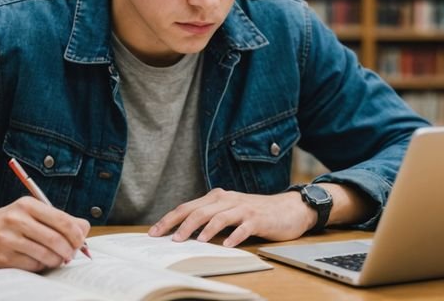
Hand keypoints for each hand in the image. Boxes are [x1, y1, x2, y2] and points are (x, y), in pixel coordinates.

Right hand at [0, 197, 90, 271]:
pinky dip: (41, 265)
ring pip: (46, 255)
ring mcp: (7, 239)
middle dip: (70, 250)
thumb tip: (84, 229)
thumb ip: (58, 218)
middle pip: (56, 239)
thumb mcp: (31, 212)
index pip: (62, 220)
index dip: (77, 234)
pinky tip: (39, 261)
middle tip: (72, 254)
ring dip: (57, 260)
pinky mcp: (1, 258)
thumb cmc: (10, 222)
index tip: (81, 241)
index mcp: (27, 205)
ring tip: (57, 258)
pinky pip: (32, 265)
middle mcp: (16, 220)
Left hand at [148, 188, 314, 246]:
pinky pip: (243, 227)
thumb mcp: (230, 211)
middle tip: (168, 240)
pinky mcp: (258, 219)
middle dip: (180, 225)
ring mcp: (243, 209)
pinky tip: (226, 245)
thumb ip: (210, 218)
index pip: (187, 207)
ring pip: (218, 217)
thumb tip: (183, 234)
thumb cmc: (256, 212)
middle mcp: (228, 200)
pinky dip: (234, 236)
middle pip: (199, 211)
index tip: (154, 232)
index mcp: (217, 198)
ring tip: (194, 242)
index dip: (169, 219)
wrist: (289, 209)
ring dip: (205, 229)